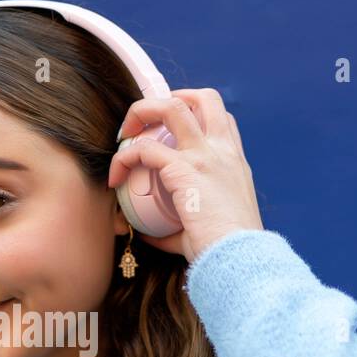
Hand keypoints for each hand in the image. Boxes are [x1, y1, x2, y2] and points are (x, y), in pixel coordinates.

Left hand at [107, 87, 264, 264]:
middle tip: (143, 123)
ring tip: (124, 135)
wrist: (241, 259)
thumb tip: (151, 233)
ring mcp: (205, 156)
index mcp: (234, 161)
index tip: (167, 129)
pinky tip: (116, 176)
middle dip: (167, 99)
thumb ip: (177, 226)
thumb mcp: (206, 227)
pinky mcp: (185, 170)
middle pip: (202, 97)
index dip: (192, 111)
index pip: (220, 117)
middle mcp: (223, 151)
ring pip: (171, 107)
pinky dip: (124, 157)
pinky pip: (144, 149)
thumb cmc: (227, 250)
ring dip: (142, 113)